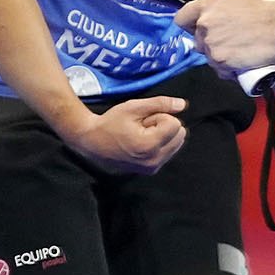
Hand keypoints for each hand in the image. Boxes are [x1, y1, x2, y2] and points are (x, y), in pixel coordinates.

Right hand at [62, 96, 188, 174]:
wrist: (91, 142)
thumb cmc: (110, 123)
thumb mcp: (134, 107)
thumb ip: (160, 104)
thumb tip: (183, 105)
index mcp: (150, 145)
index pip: (175, 124)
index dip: (160, 116)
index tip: (142, 120)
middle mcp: (154, 160)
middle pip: (180, 135)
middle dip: (164, 126)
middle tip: (142, 126)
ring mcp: (152, 168)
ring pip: (176, 144)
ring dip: (163, 136)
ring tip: (141, 134)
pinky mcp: (150, 170)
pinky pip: (168, 152)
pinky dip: (160, 145)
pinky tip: (142, 143)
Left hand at [174, 0, 274, 77]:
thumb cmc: (264, 13)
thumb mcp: (233, 3)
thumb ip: (216, 13)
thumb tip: (210, 24)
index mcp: (207, 6)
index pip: (182, 20)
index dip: (191, 27)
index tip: (198, 31)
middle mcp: (205, 24)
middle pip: (197, 42)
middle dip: (211, 45)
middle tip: (230, 43)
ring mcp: (212, 44)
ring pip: (209, 58)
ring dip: (222, 59)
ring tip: (240, 53)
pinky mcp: (221, 61)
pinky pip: (220, 71)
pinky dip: (230, 71)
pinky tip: (242, 63)